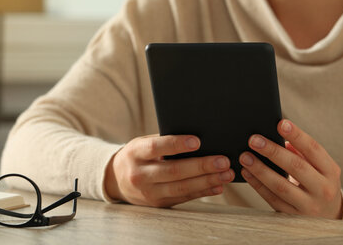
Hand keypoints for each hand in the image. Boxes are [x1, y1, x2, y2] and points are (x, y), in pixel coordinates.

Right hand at [105, 134, 234, 206]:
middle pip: (173, 171)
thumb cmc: (137, 155)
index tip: (197, 141)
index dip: (176, 144)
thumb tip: (197, 137)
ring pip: (181, 188)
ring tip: (226, 174)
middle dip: (201, 166)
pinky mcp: (158, 203)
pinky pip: (183, 198)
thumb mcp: (143, 143)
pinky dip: (202, 191)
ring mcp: (149, 192)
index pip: (156, 147)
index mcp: (136, 153)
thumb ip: (163, 140)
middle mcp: (140, 174)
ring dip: (207, 181)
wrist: (116, 179)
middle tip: (223, 160)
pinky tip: (217, 185)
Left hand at [239, 120, 342, 218]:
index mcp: (330, 171)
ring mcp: (308, 205)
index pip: (313, 149)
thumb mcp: (319, 167)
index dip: (297, 135)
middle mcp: (323, 189)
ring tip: (245, 156)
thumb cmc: (318, 183)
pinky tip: (247, 173)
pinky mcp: (293, 216)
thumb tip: (278, 137)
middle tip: (254, 140)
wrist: (328, 217)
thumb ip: (301, 152)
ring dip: (260, 169)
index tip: (280, 123)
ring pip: (281, 186)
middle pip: (296, 166)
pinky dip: (257, 185)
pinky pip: (271, 199)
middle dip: (273, 151)